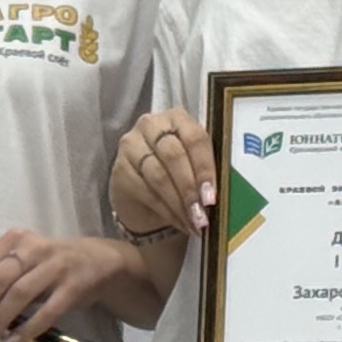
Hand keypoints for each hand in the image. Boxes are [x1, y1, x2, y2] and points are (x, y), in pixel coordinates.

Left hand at [0, 228, 134, 341]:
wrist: (101, 262)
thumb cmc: (51, 265)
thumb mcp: (24, 259)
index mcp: (15, 239)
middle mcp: (34, 248)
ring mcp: (56, 266)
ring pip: (19, 294)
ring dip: (1, 319)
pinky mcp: (74, 287)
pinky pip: (48, 310)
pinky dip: (29, 328)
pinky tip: (17, 340)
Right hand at [111, 109, 213, 237]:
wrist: (143, 190)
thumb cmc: (176, 172)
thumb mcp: (194, 164)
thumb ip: (206, 171)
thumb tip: (221, 195)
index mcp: (177, 118)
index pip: (195, 138)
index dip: (205, 169)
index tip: (212, 196)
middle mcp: (151, 125)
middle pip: (174, 156)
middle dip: (190, 189)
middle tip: (203, 214)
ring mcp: (131, 145)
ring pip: (159, 176)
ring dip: (179, 204)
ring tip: (194, 222)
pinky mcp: (119, 168)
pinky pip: (145, 192)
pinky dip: (166, 211)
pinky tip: (179, 222)